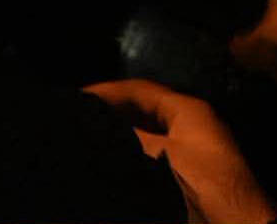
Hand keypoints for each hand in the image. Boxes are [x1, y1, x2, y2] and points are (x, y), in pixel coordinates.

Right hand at [85, 79, 274, 223]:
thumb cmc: (200, 185)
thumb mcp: (157, 157)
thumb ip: (126, 138)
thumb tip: (96, 128)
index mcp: (187, 110)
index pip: (139, 90)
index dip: (106, 92)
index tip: (76, 98)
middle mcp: (191, 124)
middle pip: (143, 109)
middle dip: (112, 112)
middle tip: (80, 118)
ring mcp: (193, 150)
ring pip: (149, 134)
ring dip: (123, 134)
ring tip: (92, 139)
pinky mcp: (191, 175)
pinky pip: (155, 155)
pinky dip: (134, 155)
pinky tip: (117, 164)